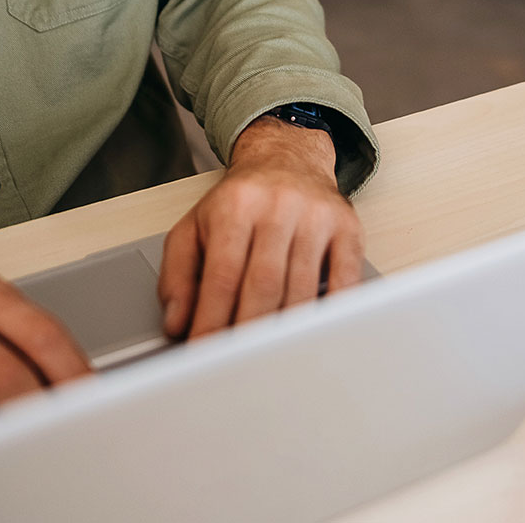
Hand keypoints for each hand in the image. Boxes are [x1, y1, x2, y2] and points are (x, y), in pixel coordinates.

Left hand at [157, 115, 362, 339]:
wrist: (288, 157)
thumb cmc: (240, 201)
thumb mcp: (194, 227)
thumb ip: (178, 275)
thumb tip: (176, 322)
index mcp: (235, 206)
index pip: (222, 275)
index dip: (212, 321)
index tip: (204, 354)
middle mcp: (278, 206)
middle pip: (264, 284)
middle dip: (248, 332)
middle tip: (237, 367)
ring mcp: (316, 216)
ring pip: (302, 287)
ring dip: (284, 331)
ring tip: (269, 360)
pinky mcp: (347, 227)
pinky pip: (345, 278)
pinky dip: (330, 312)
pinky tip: (314, 334)